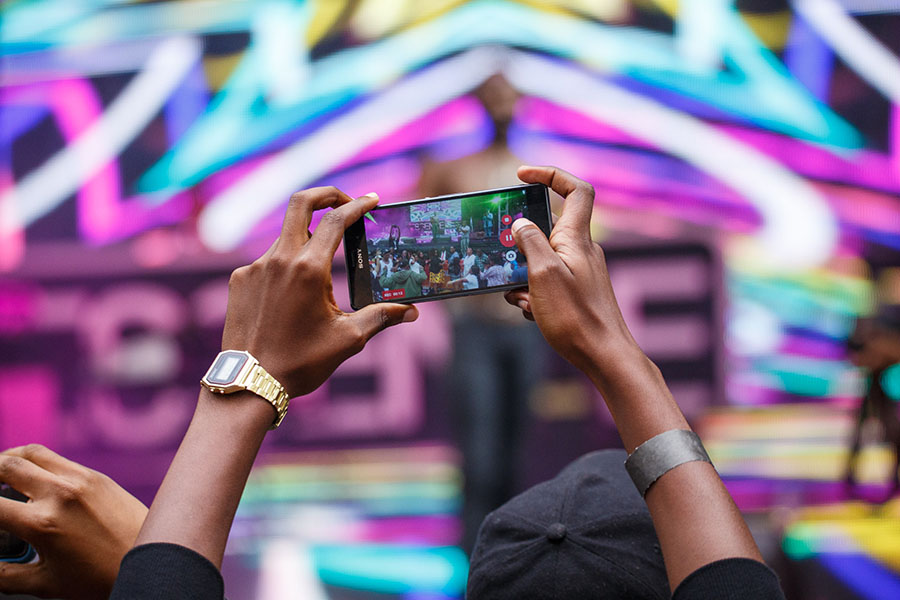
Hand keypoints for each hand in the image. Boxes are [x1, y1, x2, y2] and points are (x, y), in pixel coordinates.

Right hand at [0, 444, 147, 599]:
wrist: (151, 561)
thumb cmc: (98, 579)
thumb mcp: (44, 584)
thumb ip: (5, 576)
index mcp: (43, 523)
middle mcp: (60, 494)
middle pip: (6, 465)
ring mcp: (81, 480)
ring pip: (32, 452)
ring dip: (8, 459)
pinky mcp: (97, 476)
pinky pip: (57, 458)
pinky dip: (35, 461)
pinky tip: (28, 475)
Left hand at [221, 187, 417, 396]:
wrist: (251, 383)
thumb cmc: (300, 362)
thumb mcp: (348, 339)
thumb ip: (381, 317)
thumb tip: (410, 311)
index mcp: (308, 269)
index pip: (336, 221)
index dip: (357, 206)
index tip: (371, 200)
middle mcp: (279, 260)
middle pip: (300, 204)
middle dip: (326, 194)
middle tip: (344, 200)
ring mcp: (255, 268)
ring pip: (285, 238)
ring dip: (306, 241)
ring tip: (322, 269)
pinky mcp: (239, 280)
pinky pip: (266, 262)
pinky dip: (285, 267)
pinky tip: (293, 295)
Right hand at [504, 166, 638, 373]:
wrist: (604, 357)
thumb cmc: (577, 317)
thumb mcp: (543, 273)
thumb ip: (530, 241)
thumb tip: (521, 223)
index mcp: (577, 238)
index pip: (574, 190)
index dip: (550, 175)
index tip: (522, 175)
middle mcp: (581, 251)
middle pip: (548, 228)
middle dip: (521, 240)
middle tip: (504, 253)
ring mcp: (580, 272)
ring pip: (542, 259)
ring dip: (523, 273)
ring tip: (521, 296)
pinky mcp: (576, 293)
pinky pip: (547, 281)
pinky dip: (533, 292)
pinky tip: (531, 311)